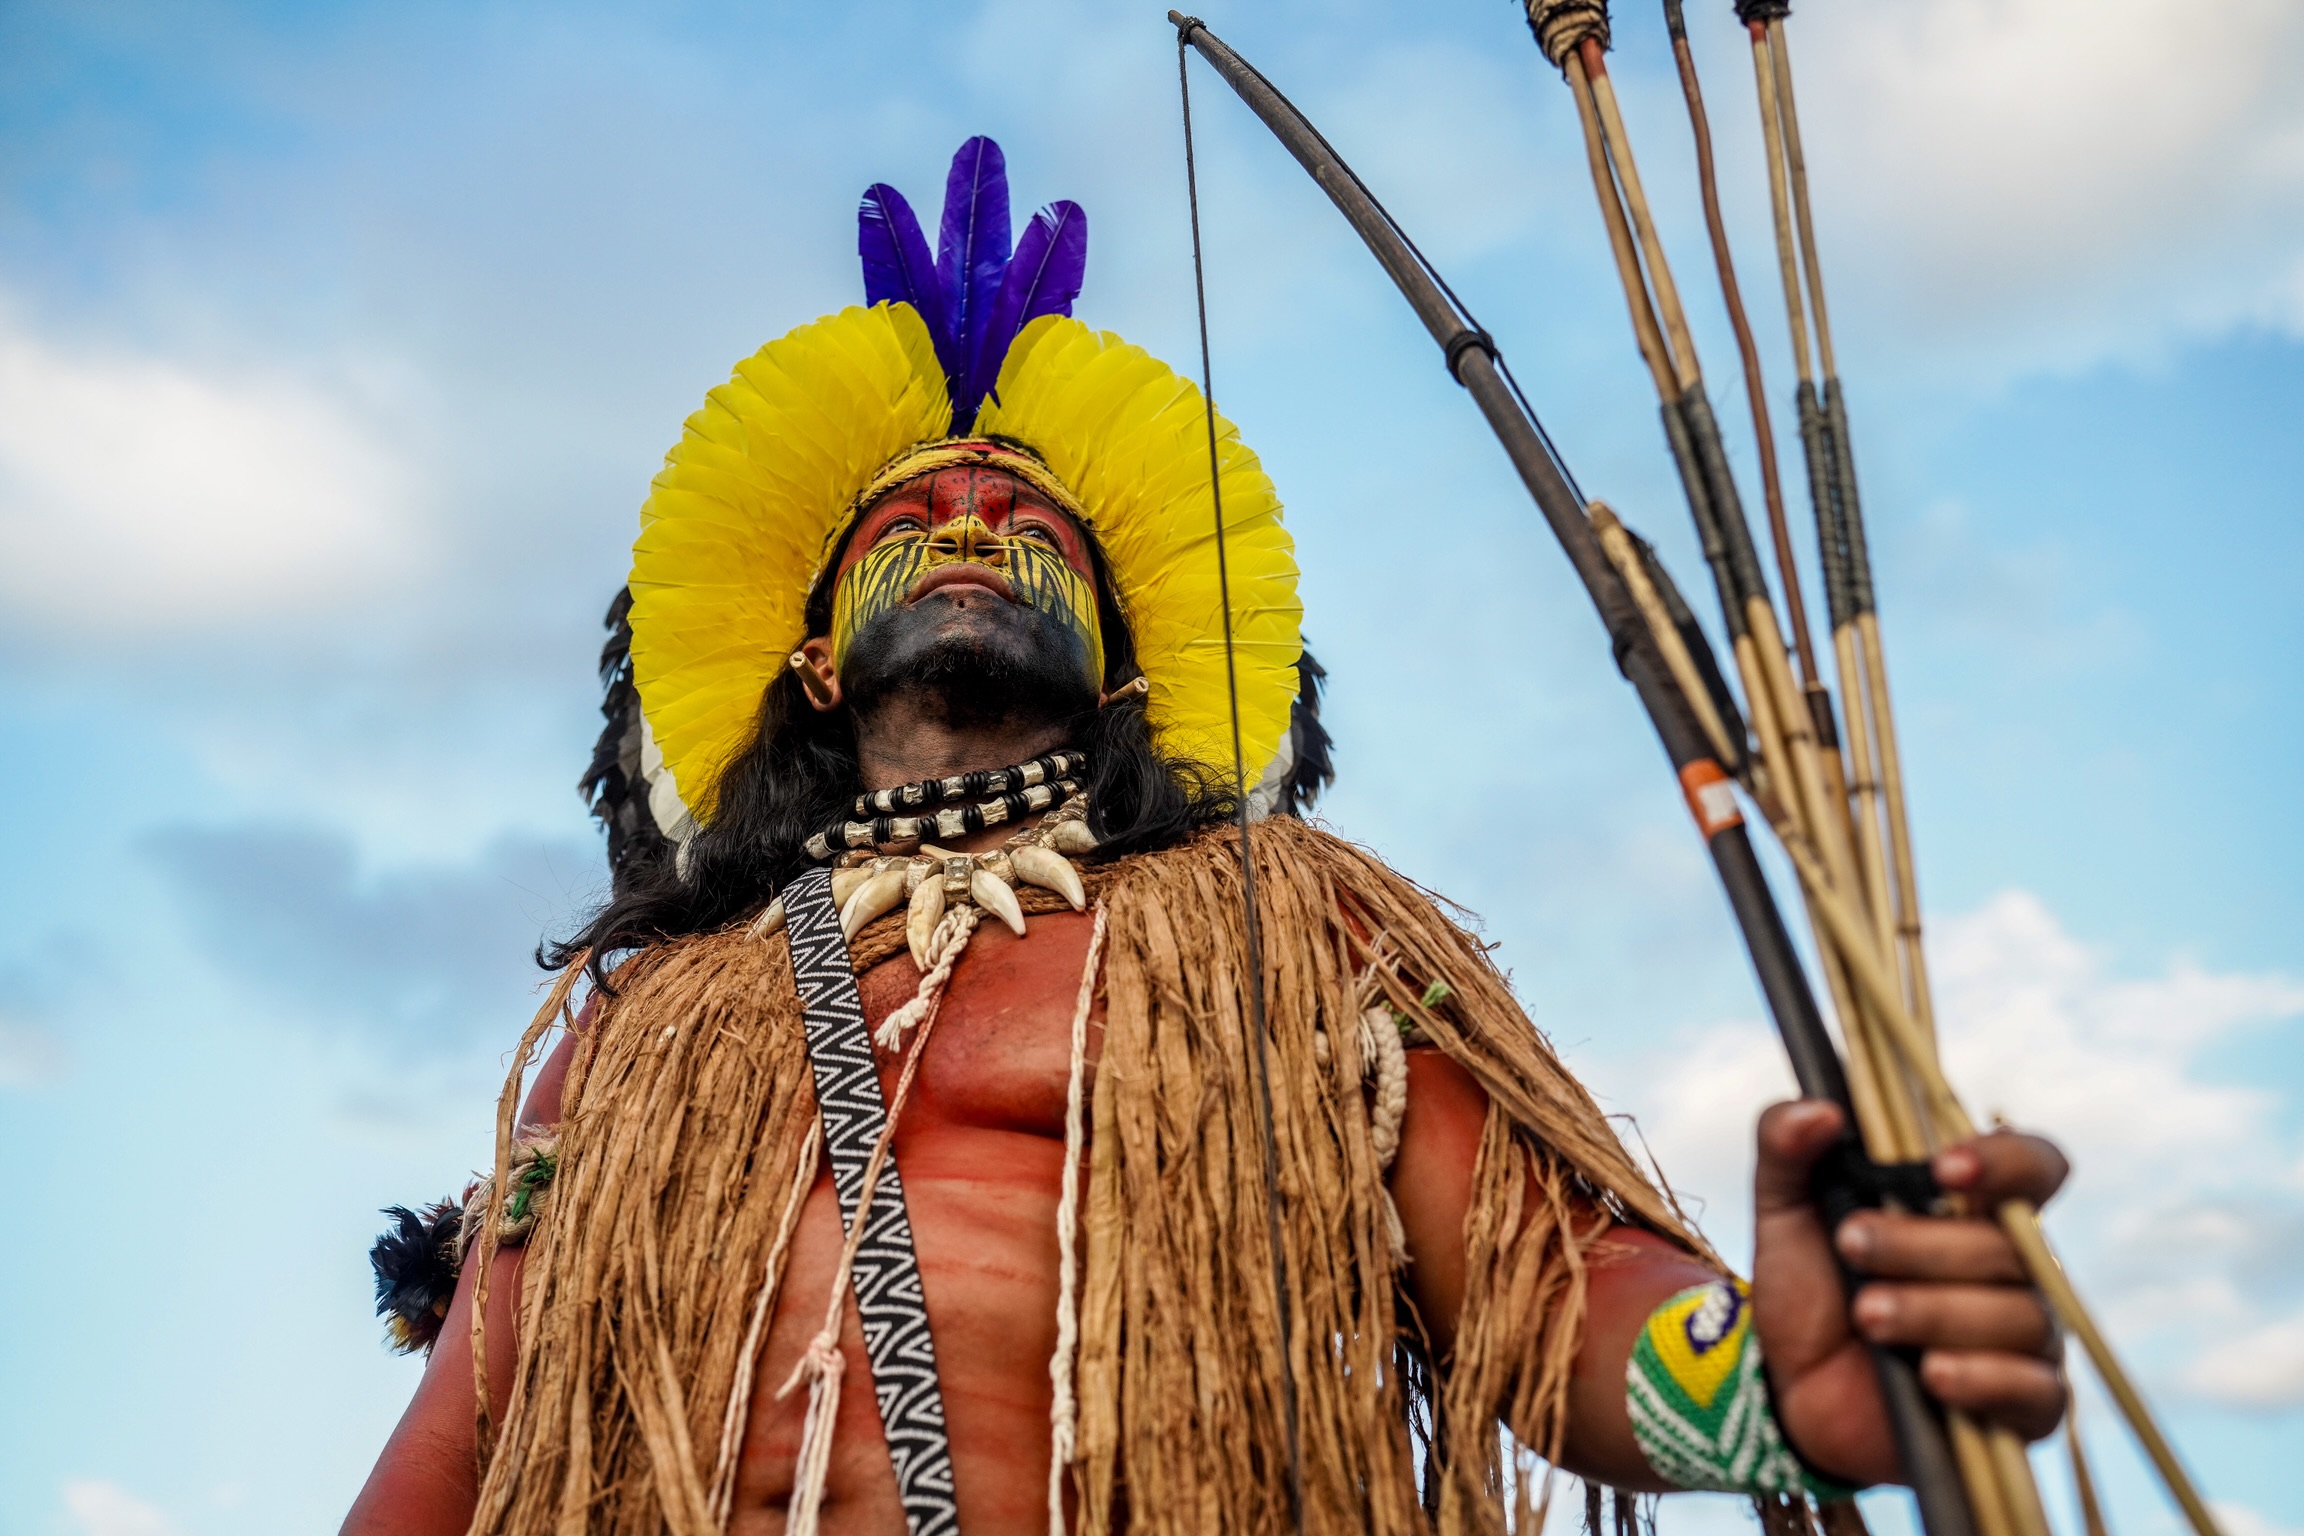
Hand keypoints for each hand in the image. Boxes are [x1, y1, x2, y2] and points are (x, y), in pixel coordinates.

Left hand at [1748, 1100, 2069, 1486]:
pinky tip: (1931, 1374)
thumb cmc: (1809, 1287)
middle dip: (1922, 1243)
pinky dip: (1982, 1377)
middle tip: (1851, 1244)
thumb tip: (1820, 1109)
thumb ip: (1785, 1146)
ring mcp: (2026, 1336)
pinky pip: (2035, 1390)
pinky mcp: (2024, 1405)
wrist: (1790, 1387)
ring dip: (1933, 1310)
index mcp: (1970, 1206)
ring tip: (1866, 1316)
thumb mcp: (1783, 1212)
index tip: (1943, 1169)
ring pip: (2017, 1315)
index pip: (2033, 1166)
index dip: (2004, 1161)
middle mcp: (2013, 1266)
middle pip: (2008, 1244)